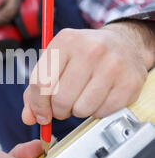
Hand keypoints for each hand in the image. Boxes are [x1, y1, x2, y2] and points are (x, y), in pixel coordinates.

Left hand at [22, 24, 152, 125]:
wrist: (123, 45)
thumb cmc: (84, 55)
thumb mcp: (56, 62)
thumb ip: (36, 90)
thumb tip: (28, 117)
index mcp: (66, 40)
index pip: (41, 82)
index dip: (38, 104)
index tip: (41, 114)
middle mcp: (90, 49)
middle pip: (60, 99)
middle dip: (59, 110)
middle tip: (65, 105)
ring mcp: (112, 65)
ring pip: (81, 109)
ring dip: (78, 111)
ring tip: (83, 98)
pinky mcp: (129, 82)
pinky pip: (102, 112)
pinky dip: (97, 111)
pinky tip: (99, 97)